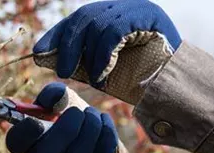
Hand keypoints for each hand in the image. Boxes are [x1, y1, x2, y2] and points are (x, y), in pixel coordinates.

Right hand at [6, 82, 117, 152]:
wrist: (84, 138)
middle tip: (77, 112)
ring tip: (91, 114)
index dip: (24, 133)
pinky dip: (106, 131)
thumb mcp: (55, 103)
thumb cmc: (63, 116)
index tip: (36, 121)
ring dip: (90, 126)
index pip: (16, 142)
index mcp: (25, 141)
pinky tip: (102, 121)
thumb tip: (54, 96)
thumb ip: (53, 94)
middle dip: (68, 127)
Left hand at [33, 0, 180, 89]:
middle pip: (83, 18)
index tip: (38, 52)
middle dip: (67, 45)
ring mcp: (135, 7)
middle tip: (61, 71)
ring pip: (97, 24)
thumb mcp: (101, 67)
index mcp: (110, 16)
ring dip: (89, 56)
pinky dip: (103, 55)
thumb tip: (45, 58)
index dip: (56, 34)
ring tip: (92, 78)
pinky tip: (103, 74)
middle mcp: (121, 6)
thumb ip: (79, 60)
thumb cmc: (139, 78)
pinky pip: (114, 31)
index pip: (77, 19)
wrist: (176, 85)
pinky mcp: (147, 14)